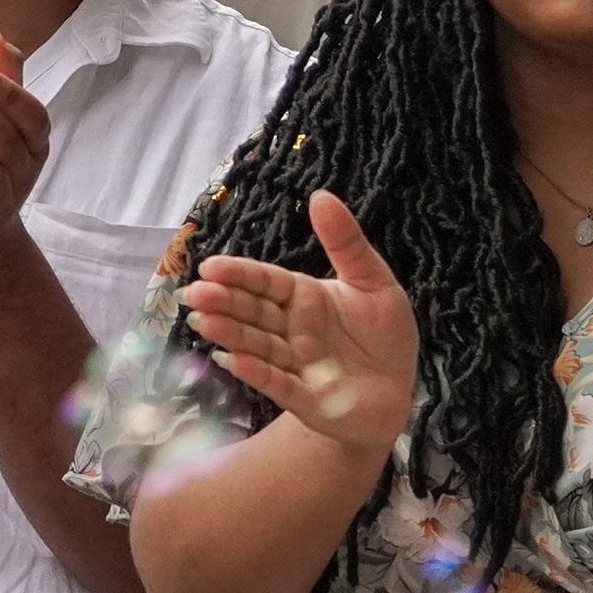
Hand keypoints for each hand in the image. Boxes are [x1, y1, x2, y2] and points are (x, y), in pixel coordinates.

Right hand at [180, 192, 418, 461]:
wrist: (397, 391)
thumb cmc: (383, 335)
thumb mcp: (373, 280)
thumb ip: (345, 242)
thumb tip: (320, 195)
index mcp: (304, 298)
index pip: (266, 282)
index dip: (240, 274)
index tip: (211, 266)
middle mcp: (292, 330)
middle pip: (254, 312)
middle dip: (224, 303)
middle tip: (195, 293)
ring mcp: (295, 365)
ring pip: (259, 346)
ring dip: (232, 334)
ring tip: (204, 323)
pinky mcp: (306, 398)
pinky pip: (279, 384)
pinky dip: (257, 372)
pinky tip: (232, 360)